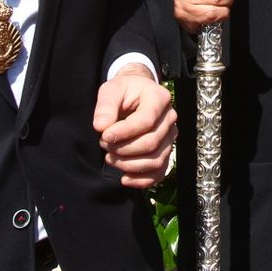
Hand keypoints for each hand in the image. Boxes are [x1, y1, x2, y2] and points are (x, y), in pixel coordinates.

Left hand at [93, 65, 176, 188]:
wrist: (137, 94)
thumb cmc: (124, 91)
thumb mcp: (111, 90)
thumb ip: (105, 105)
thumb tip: (101, 127)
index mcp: (159, 98)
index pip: (146, 121)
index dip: (124, 132)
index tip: (104, 135)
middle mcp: (170, 118)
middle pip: (151, 143)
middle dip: (124, 150)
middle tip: (105, 145)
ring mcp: (170, 136)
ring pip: (155, 160)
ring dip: (129, 165)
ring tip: (110, 158)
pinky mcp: (166, 151)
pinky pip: (159, 172)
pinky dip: (142, 180)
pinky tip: (124, 178)